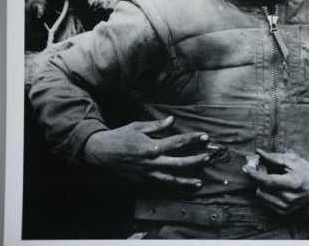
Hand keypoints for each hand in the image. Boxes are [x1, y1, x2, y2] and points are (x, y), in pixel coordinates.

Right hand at [83, 116, 209, 187]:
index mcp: (153, 146)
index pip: (178, 142)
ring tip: (199, 182)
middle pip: (180, 163)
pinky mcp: (142, 181)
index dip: (193, 139)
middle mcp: (153, 162)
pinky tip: (180, 189)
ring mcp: (148, 174)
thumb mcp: (138, 127)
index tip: (204, 137)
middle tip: (207, 157)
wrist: (101, 152)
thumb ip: (157, 125)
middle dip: (196, 160)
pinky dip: (172, 189)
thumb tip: (172, 120)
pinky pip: (160, 187)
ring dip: (187, 181)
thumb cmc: (120, 137)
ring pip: (172, 180)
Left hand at [243, 149, 308, 215]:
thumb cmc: (305, 171)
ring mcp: (287, 207)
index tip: (246, 167)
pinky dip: (267, 193)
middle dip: (258, 178)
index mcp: (292, 184)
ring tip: (271, 178)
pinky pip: (266, 202)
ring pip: (261, 196)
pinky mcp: (285, 212)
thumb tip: (257, 153)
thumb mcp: (292, 160)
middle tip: (262, 169)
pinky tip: (275, 187)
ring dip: (262, 186)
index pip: (267, 181)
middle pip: (261, 189)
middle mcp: (289, 198)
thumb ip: (274, 158)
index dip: (254, 175)